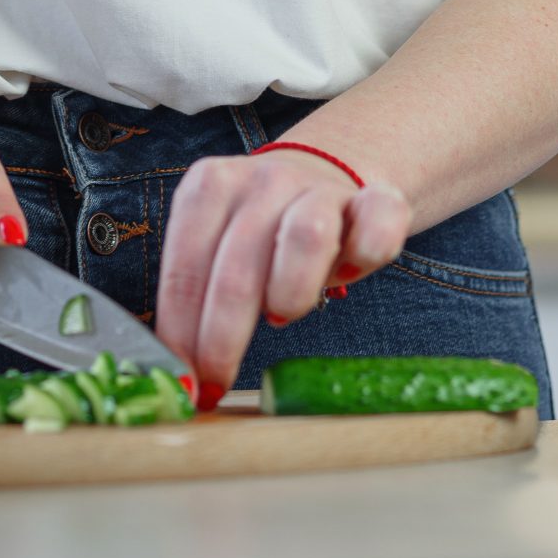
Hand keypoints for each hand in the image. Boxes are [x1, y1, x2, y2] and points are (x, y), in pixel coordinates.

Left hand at [154, 149, 411, 400]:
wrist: (322, 177)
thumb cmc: (261, 233)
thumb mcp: (217, 247)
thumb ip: (197, 294)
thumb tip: (179, 371)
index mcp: (211, 187)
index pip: (186, 264)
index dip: (180, 329)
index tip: (182, 377)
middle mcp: (264, 180)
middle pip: (237, 265)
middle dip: (222, 337)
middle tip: (216, 381)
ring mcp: (321, 188)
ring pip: (306, 235)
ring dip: (290, 292)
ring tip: (282, 315)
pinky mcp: (375, 199)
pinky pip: (379, 221)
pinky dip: (367, 254)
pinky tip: (349, 276)